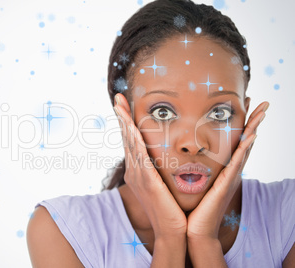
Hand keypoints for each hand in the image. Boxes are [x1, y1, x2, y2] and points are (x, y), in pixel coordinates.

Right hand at [113, 93, 186, 238]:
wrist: (172, 230)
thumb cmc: (170, 208)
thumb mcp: (162, 184)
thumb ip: (160, 170)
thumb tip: (163, 158)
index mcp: (138, 171)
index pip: (130, 142)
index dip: (126, 123)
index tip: (124, 106)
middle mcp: (134, 171)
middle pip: (126, 139)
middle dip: (121, 118)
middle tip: (117, 99)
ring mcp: (139, 176)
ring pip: (130, 144)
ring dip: (125, 124)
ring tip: (120, 107)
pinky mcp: (147, 181)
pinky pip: (139, 157)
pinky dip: (135, 141)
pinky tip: (132, 128)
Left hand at [186, 101, 268, 239]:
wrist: (194, 227)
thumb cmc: (193, 205)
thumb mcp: (195, 181)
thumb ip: (195, 167)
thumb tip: (185, 154)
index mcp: (222, 168)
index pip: (234, 140)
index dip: (241, 122)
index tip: (244, 104)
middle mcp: (230, 170)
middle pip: (245, 140)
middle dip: (253, 120)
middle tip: (261, 101)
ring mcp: (230, 176)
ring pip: (245, 147)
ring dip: (254, 128)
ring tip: (263, 111)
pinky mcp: (226, 183)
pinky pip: (238, 162)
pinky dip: (245, 149)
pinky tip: (252, 135)